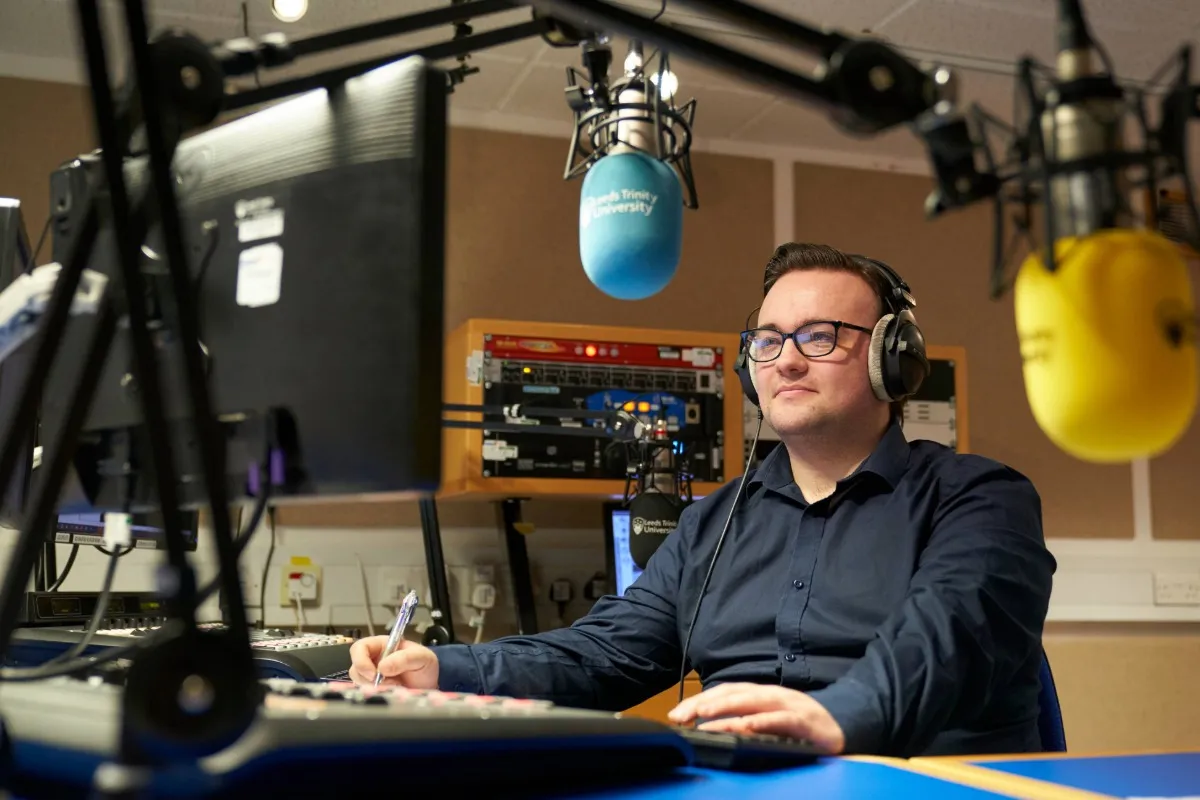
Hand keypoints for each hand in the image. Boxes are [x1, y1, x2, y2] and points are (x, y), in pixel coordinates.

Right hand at [348, 635, 439, 688]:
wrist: (429, 686)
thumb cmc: (425, 666)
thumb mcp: (421, 657)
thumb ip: (404, 658)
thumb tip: (383, 667)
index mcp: (382, 645)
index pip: (360, 647)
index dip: (361, 659)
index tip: (373, 673)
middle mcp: (374, 659)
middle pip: (356, 666)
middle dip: (368, 677)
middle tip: (385, 682)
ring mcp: (372, 675)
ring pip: (359, 681)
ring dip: (375, 686)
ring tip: (394, 686)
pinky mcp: (374, 689)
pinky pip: (366, 692)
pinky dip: (377, 693)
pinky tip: (391, 691)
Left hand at [668, 683, 845, 754]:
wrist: (845, 725)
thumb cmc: (800, 725)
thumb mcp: (768, 720)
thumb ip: (743, 721)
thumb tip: (709, 728)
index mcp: (760, 695)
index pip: (724, 692)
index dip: (699, 700)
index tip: (675, 714)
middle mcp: (771, 695)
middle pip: (734, 693)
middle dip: (705, 702)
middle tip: (681, 715)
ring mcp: (789, 706)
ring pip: (754, 703)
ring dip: (728, 707)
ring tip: (705, 715)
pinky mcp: (806, 722)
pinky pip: (782, 720)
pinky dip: (764, 721)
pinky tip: (747, 725)